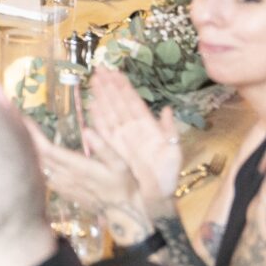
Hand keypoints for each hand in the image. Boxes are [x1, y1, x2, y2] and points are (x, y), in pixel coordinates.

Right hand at [84, 66, 183, 209]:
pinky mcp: (112, 149)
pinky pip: (103, 130)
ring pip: (109, 112)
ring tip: (94, 81)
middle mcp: (132, 129)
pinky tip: (91, 105)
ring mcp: (121, 138)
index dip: (124, 86)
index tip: (116, 71)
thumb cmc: (167, 176)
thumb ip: (170, 131)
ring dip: (101, 96)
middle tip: (99, 68)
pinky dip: (97, 117)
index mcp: (147, 127)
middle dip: (109, 85)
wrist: (155, 197)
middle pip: (118, 103)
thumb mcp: (174, 152)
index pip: (133, 101)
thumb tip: (167, 109)